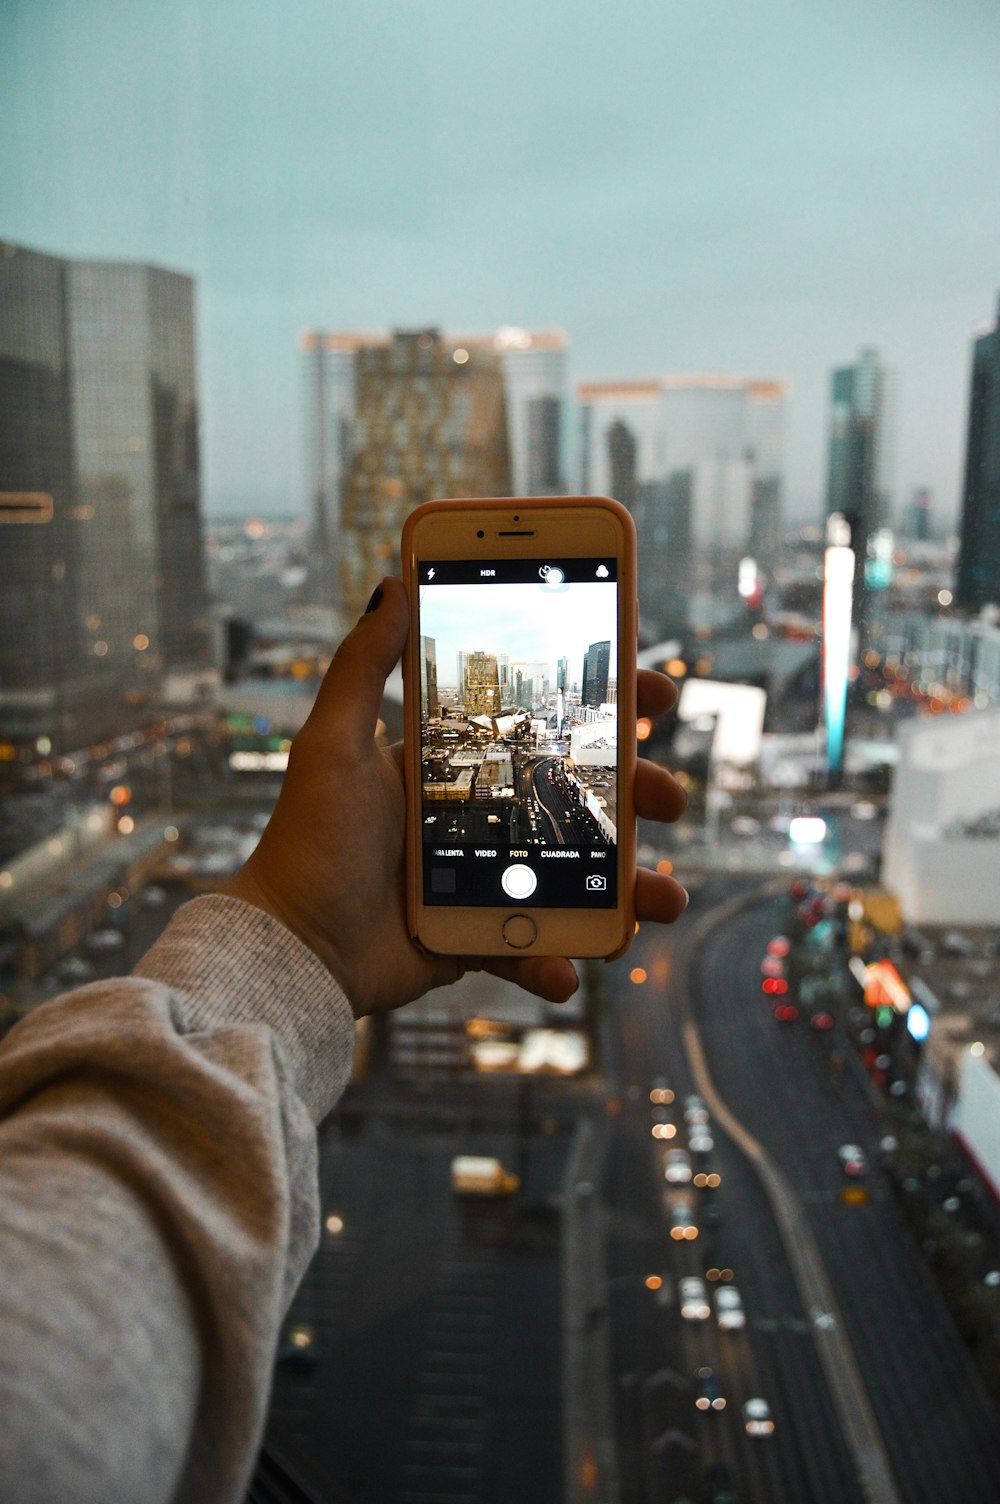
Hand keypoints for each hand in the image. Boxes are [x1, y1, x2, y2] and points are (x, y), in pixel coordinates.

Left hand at [223, 577, 687, 1018]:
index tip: (652, 692)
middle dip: (636, 796)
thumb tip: (392, 582)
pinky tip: (571, 969)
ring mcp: (484, 879)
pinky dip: (560, 959)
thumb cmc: (307, 842)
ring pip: (577, 876)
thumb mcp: (332, 743)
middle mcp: (476, 817)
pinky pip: (536, 947)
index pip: (540, 725)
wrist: (292, 950)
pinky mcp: (479, 937)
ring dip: (631, 888)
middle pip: (577, 798)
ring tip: (664, 899)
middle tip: (669, 798)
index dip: (602, 709)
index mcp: (450, 765)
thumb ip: (362, 665)